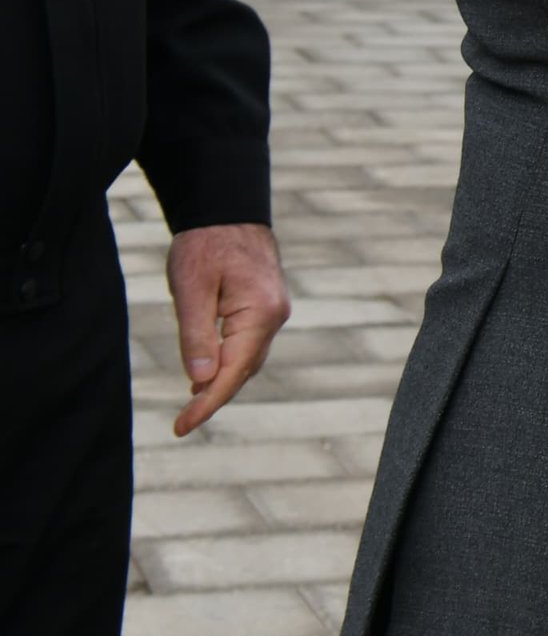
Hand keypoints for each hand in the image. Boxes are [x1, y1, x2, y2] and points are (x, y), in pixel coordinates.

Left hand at [164, 223, 287, 437]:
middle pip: (245, 369)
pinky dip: (229, 362)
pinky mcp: (266, 306)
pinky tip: (208, 371)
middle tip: (182, 421)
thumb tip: (200, 380)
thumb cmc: (206, 244)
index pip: (233, 371)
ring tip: (192, 401)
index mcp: (260, 313)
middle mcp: (275, 316)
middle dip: (214, 396)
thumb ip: (196, 336)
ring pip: (248, 358)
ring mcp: (274, 311)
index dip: (207, 402)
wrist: (227, 209)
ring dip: (222, 380)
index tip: (182, 426)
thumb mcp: (190, 289)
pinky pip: (249, 344)